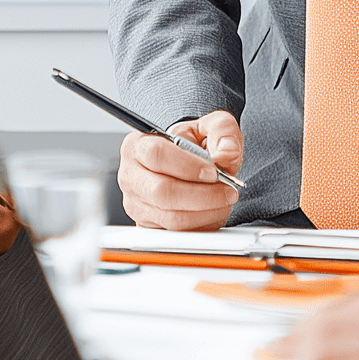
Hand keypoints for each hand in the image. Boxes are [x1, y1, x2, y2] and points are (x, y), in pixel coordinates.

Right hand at [116, 109, 242, 229]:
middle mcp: (131, 176)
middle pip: (162, 192)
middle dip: (203, 195)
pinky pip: (177, 233)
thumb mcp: (209, 127)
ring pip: (172, 217)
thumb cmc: (192, 145)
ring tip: (224, 200)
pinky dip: (201, 224)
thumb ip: (222, 131)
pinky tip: (213, 211)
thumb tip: (226, 153)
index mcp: (137, 145)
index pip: (156, 155)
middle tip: (227, 191)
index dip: (187, 166)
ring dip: (206, 212)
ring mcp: (136, 204)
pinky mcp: (148, 225)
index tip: (213, 172)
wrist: (186, 165)